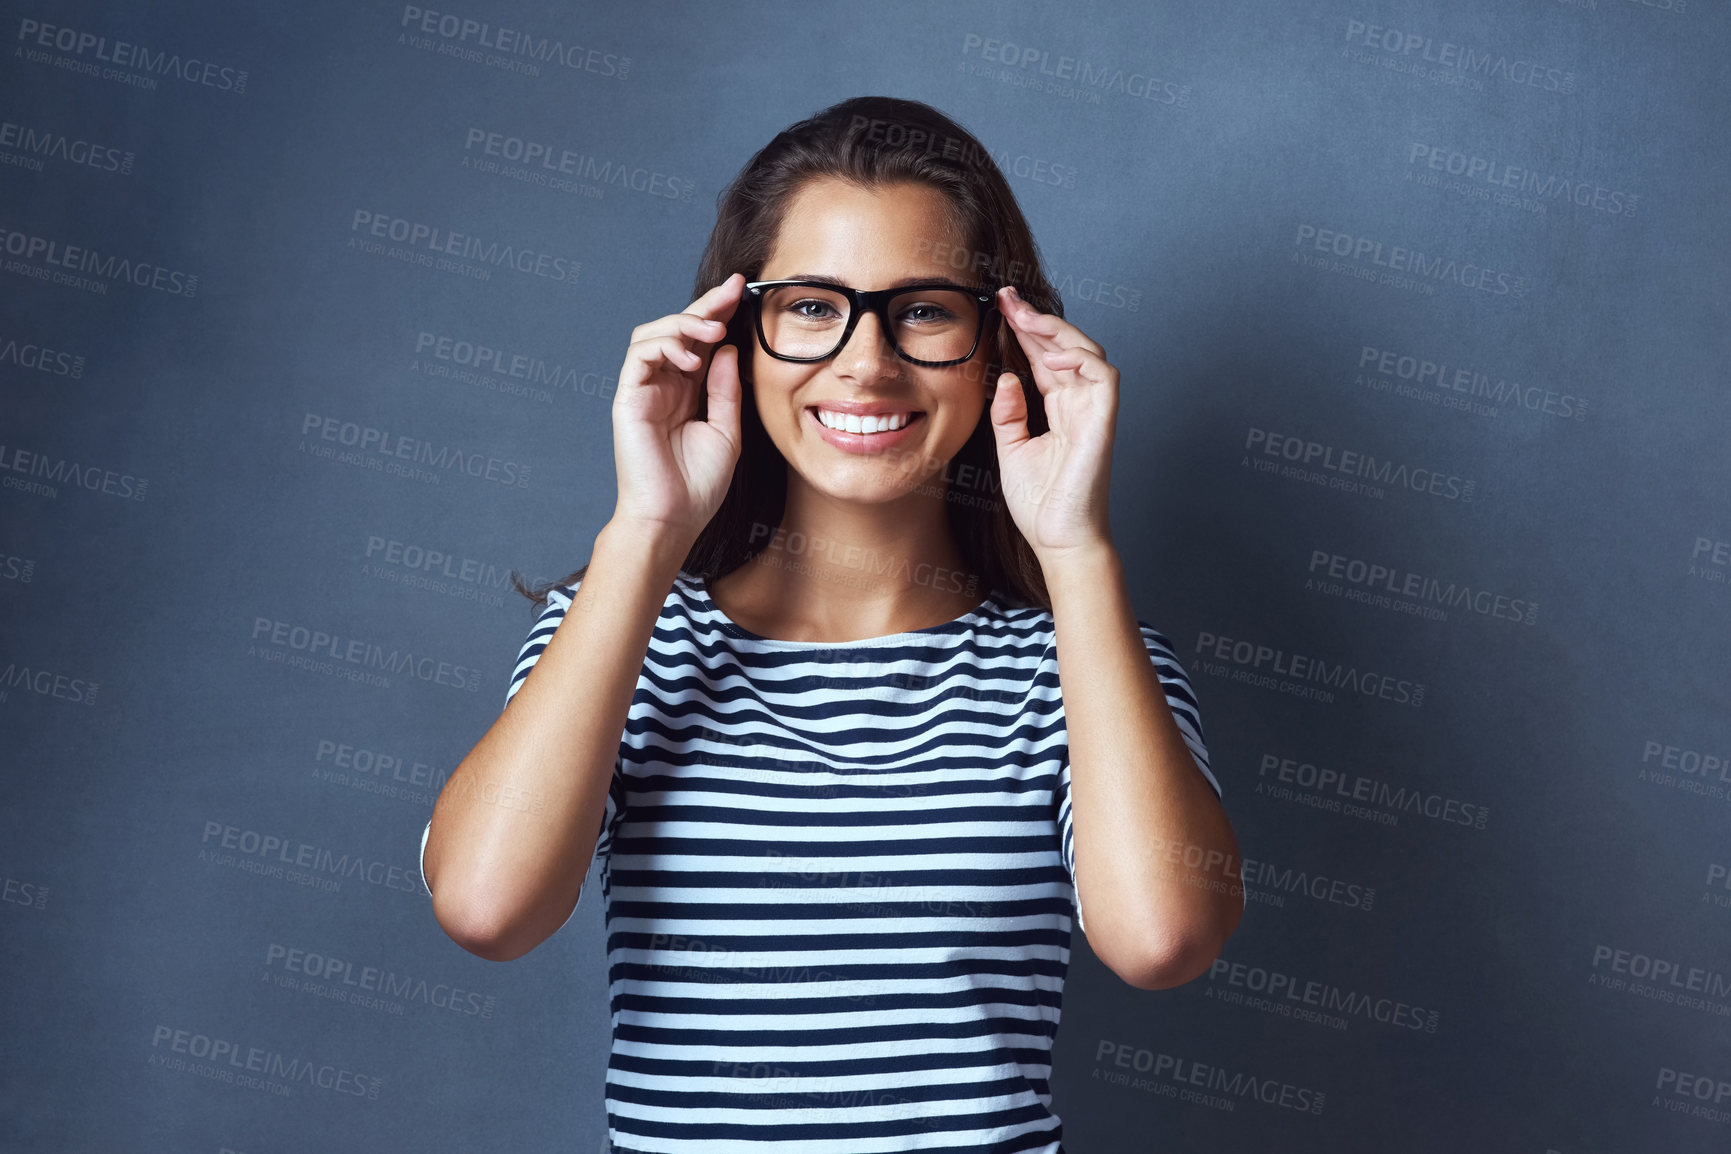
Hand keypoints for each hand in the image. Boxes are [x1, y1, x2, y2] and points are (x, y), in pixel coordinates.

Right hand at [610, 273, 746, 542]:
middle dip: (706, 306)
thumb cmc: (698, 484)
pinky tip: (690, 359)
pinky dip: (664, 346)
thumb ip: (726, 389)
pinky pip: (640, 355)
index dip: (718, 314)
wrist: (673, 518)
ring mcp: (644, 390)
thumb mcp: (727, 431)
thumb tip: (728, 348)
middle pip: (679, 330)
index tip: (742, 292)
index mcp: (689, 392)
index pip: (702, 343)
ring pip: (654, 333)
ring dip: (685, 323)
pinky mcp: (628, 398)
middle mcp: (665, 385)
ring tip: (713, 330)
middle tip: (732, 290)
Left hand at [987, 285, 1116, 560]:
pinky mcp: (1104, 422)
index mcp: (1059, 408)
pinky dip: (1081, 359)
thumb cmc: (1040, 504)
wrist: (1058, 540)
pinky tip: (1052, 355)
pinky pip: (1103, 377)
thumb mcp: (1011, 449)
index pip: (1044, 357)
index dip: (1025, 329)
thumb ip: (1009, 413)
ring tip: (1025, 316)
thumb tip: (1007, 377)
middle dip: (1036, 317)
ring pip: (1087, 351)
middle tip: (1006, 296)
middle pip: (1063, 346)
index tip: (1000, 304)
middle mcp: (1079, 404)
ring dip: (1057, 330)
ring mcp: (1094, 411)